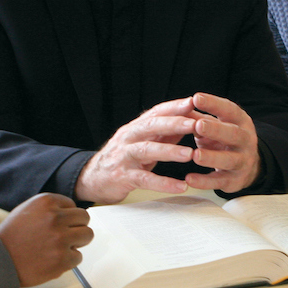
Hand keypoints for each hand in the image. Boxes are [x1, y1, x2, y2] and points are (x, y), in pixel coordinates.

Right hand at [0, 193, 92, 286]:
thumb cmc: (12, 236)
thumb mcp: (28, 209)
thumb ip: (51, 208)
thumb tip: (75, 212)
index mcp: (46, 202)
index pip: (74, 206)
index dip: (66, 219)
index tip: (54, 227)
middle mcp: (55, 217)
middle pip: (84, 219)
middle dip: (76, 228)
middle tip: (63, 238)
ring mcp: (60, 239)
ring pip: (87, 235)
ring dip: (76, 243)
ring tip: (59, 248)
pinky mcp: (62, 259)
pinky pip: (78, 257)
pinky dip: (68, 260)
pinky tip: (52, 260)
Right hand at [75, 98, 200, 203]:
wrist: (93, 178)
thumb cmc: (124, 157)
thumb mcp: (143, 141)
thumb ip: (164, 133)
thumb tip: (191, 121)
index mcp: (136, 127)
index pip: (156, 112)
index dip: (174, 106)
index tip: (194, 101)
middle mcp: (129, 138)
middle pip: (151, 126)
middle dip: (174, 123)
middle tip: (195, 124)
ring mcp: (124, 156)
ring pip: (147, 150)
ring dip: (169, 151)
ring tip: (189, 154)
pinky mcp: (123, 176)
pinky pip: (145, 179)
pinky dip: (163, 183)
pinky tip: (180, 186)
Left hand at [184, 93, 261, 192]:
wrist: (248, 167)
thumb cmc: (225, 139)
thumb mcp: (216, 125)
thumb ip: (199, 118)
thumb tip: (181, 106)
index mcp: (241, 122)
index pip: (229, 110)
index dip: (214, 104)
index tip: (197, 98)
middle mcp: (245, 140)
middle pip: (233, 134)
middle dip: (216, 130)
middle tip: (198, 125)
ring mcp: (242, 161)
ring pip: (228, 159)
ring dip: (212, 157)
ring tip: (195, 155)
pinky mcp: (235, 180)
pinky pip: (219, 181)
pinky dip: (204, 181)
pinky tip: (189, 179)